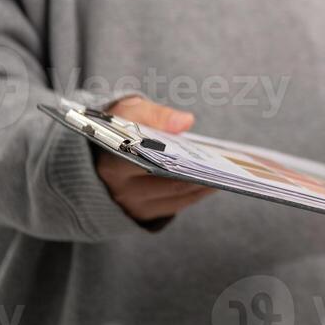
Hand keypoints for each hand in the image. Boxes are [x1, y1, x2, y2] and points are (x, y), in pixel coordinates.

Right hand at [95, 96, 216, 223]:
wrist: (98, 148)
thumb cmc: (115, 126)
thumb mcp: (128, 111)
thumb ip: (154, 115)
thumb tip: (185, 122)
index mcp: (110, 163)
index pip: (147, 163)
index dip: (176, 158)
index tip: (203, 153)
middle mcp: (119, 190)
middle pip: (168, 184)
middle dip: (199, 174)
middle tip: (227, 164)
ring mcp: (131, 205)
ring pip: (175, 197)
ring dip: (202, 185)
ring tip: (226, 171)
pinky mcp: (141, 213)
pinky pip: (174, 206)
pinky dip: (195, 193)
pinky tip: (212, 180)